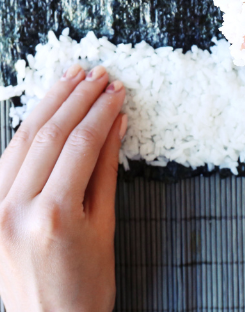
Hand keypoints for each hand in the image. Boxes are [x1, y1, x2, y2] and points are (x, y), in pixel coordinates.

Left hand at [0, 65, 126, 311]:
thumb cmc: (85, 285)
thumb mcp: (105, 223)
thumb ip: (106, 167)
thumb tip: (116, 122)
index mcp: (52, 216)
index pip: (80, 143)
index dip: (102, 111)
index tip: (117, 90)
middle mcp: (14, 210)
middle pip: (48, 135)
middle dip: (77, 98)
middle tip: (98, 75)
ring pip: (21, 140)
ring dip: (50, 103)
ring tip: (72, 78)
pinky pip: (6, 158)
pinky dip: (28, 129)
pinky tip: (46, 109)